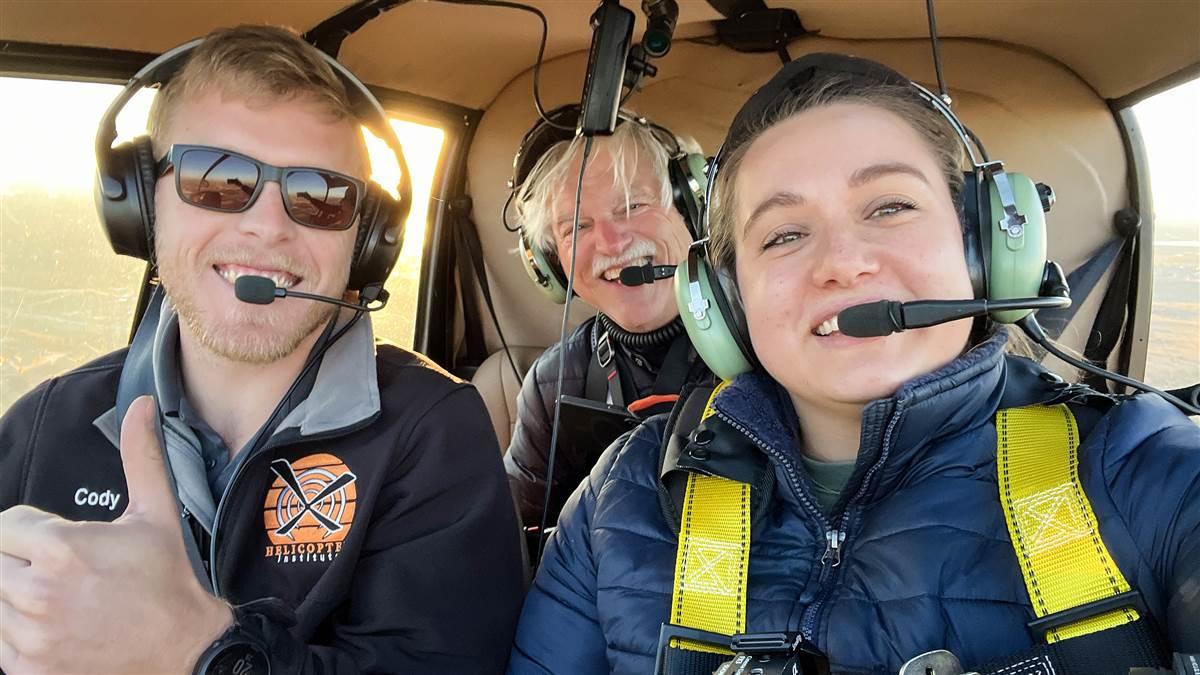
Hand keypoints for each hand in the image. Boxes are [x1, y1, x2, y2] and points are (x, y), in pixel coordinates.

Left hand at [0, 396, 233, 673]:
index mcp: (63, 548)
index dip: (31, 531)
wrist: (184, 648)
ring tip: (58, 597)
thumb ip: (140, 455)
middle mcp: (38, 592)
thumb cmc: (169, 579)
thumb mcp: (156, 513)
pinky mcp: (28, 667)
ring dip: (16, 597)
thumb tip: (143, 405)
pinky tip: (53, 625)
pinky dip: (17, 633)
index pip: (5, 525)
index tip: (59, 542)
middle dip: (20, 562)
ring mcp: (30, 635)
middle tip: (59, 570)